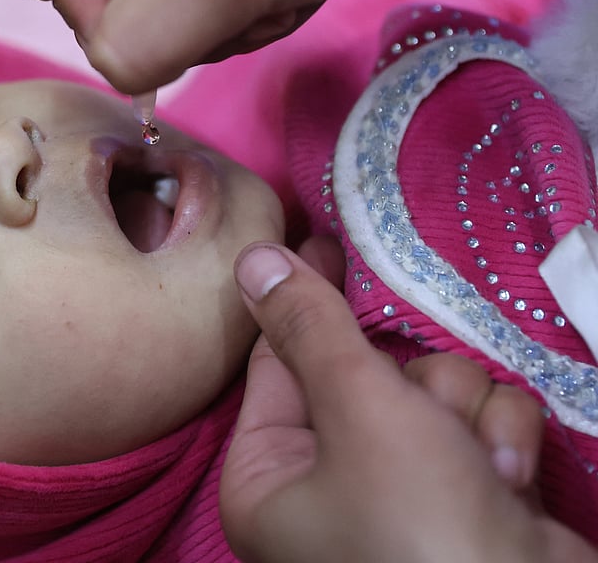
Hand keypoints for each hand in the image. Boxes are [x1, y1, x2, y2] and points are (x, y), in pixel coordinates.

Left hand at [219, 241, 596, 562]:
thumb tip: (251, 260)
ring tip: (475, 461)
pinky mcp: (463, 500)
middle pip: (362, 375)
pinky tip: (512, 483)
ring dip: (463, 414)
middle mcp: (323, 489)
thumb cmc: (421, 520)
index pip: (276, 363)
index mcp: (267, 479)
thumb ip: (310, 327)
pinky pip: (474, 429)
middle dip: (411, 386)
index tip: (323, 242)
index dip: (301, 300)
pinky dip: (499, 444)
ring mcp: (398, 496)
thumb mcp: (357, 409)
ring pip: (429, 394)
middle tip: (424, 410)